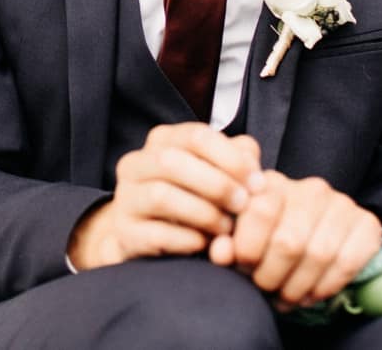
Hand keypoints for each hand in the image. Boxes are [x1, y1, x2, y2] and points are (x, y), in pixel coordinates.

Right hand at [66, 124, 263, 270]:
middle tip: (243, 205)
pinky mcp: (125, 233)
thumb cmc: (195, 199)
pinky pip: (155, 234)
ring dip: (203, 213)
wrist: (153, 239)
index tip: (256, 182)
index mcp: (161, 141)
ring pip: (160, 196)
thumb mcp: (217, 174)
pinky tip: (205, 244)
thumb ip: (238, 159)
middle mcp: (135, 164)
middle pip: (172, 162)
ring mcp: (125, 198)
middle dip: (216, 184)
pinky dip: (187, 240)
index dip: (230, 158)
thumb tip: (252, 165)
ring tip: (226, 228)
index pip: (195, 136)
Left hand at [210, 172, 381, 308]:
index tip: (244, 267)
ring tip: (285, 297)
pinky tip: (310, 294)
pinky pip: (347, 263)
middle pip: (289, 241)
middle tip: (265, 288)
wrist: (318, 237)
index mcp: (274, 183)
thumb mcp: (244, 238)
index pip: (259, 210)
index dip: (248, 248)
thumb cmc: (272, 239)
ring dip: (298, 286)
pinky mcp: (367, 224)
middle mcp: (311, 188)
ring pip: (318, 255)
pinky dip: (325, 286)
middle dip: (272, 275)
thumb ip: (227, 242)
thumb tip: (220, 253)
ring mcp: (342, 204)